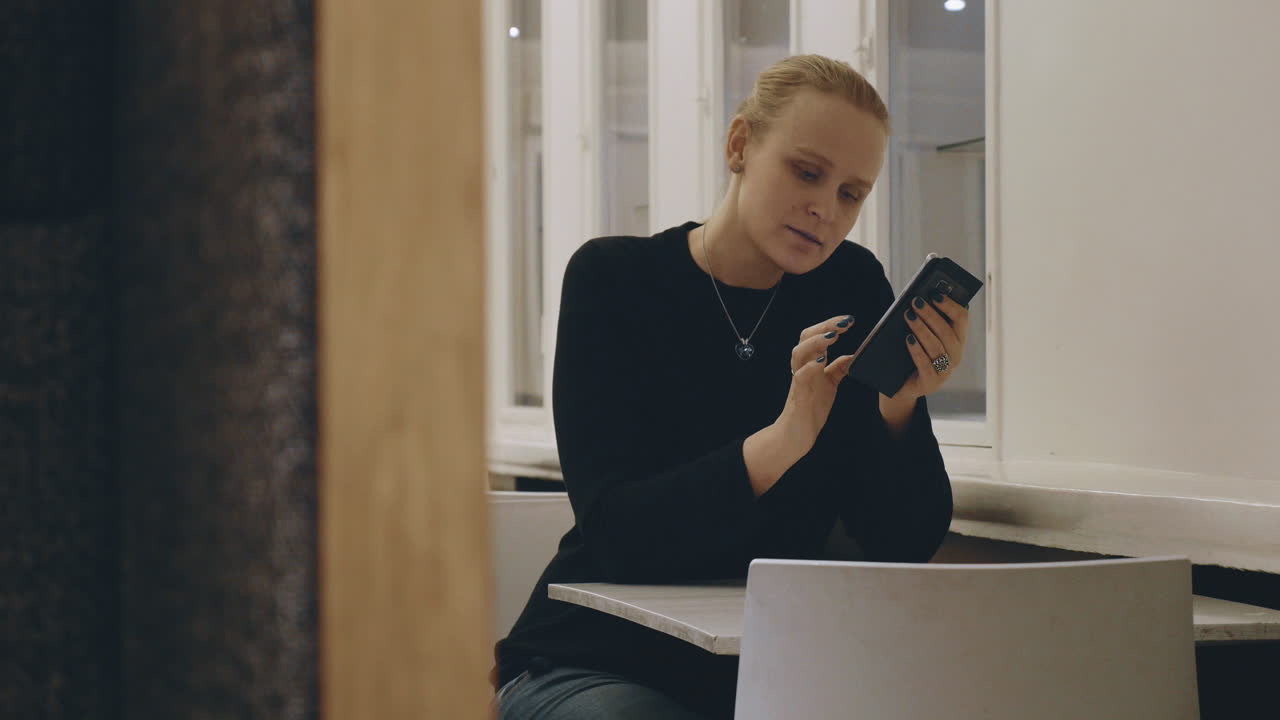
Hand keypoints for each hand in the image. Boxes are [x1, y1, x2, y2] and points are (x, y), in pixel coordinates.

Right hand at [776, 314, 856, 448]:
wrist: (796, 433)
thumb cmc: (810, 407)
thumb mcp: (829, 384)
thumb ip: (838, 368)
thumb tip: (853, 355)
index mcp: (810, 362)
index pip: (817, 335)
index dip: (831, 325)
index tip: (849, 319)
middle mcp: (802, 367)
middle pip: (806, 337)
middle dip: (824, 326)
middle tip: (843, 323)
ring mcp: (799, 380)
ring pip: (799, 353)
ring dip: (816, 342)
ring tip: (832, 337)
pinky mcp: (799, 395)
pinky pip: (800, 377)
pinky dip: (810, 367)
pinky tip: (820, 361)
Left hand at [897, 292, 970, 400]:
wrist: (900, 385)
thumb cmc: (910, 354)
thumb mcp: (919, 335)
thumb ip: (924, 319)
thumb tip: (918, 298)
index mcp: (957, 339)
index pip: (962, 318)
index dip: (949, 304)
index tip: (934, 293)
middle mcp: (955, 355)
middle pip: (947, 331)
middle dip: (931, 314)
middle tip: (915, 301)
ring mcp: (945, 371)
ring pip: (937, 346)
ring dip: (922, 328)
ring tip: (908, 315)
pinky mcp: (931, 383)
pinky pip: (926, 364)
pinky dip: (917, 350)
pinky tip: (908, 338)